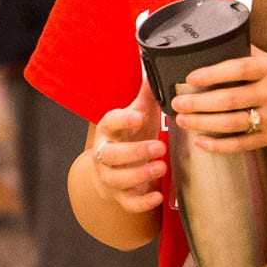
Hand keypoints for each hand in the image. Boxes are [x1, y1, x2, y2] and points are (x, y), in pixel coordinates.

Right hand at [86, 87, 167, 213]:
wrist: (114, 168)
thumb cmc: (131, 136)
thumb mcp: (139, 114)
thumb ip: (147, 94)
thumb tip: (153, 63)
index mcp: (109, 130)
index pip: (109, 122)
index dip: (122, 120)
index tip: (138, 116)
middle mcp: (105, 154)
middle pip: (112, 155)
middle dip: (134, 152)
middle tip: (158, 147)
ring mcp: (110, 177)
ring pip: (118, 179)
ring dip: (139, 174)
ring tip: (162, 167)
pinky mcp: (120, 196)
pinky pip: (127, 203)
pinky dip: (142, 202)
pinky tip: (158, 196)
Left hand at [167, 49, 266, 151]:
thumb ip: (253, 55)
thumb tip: (224, 41)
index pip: (238, 69)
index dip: (212, 73)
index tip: (191, 77)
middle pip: (229, 99)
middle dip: (198, 102)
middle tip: (177, 102)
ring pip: (232, 123)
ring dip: (203, 122)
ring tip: (182, 120)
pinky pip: (241, 143)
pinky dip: (219, 145)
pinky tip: (201, 142)